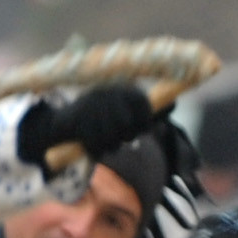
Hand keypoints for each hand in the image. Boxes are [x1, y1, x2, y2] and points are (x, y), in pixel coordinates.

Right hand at [17, 84, 159, 172]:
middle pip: (128, 127)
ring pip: (113, 138)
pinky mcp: (79, 122)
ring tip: (105, 142)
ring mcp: (91, 108)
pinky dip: (96, 149)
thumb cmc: (100, 117)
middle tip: (118, 136)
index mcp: (119, 89)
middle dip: (125, 136)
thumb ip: (147, 110)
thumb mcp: (123, 109)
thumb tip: (174, 104)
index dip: (145, 122)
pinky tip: (93, 145)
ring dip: (110, 145)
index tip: (140, 128)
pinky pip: (97, 144)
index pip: (143, 106)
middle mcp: (106, 94)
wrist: (63, 122)